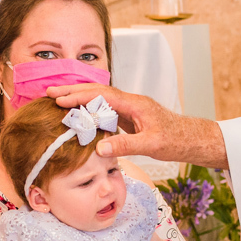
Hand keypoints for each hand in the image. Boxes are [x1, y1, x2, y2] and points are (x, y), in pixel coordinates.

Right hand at [49, 84, 226, 166]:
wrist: (192, 140)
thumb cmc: (176, 140)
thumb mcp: (151, 145)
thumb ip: (125, 145)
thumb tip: (99, 149)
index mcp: (134, 104)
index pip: (101, 95)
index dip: (79, 96)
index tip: (59, 99)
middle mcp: (130, 102)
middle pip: (97, 91)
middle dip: (73, 91)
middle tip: (49, 92)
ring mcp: (130, 109)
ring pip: (100, 99)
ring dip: (79, 99)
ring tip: (57, 101)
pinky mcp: (130, 118)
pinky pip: (106, 110)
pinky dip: (90, 110)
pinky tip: (79, 116)